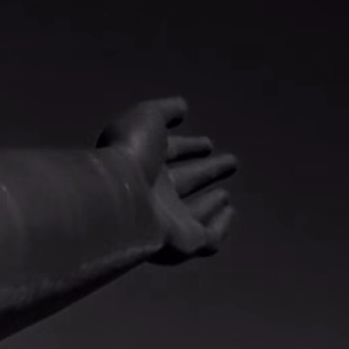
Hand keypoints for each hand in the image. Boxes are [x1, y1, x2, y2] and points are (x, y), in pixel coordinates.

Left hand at [96, 97, 238, 265]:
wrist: (118, 197)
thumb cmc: (129, 153)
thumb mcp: (147, 118)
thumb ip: (165, 111)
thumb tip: (183, 107)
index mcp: (142, 160)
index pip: (170, 152)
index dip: (189, 146)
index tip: (208, 143)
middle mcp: (153, 191)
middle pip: (184, 180)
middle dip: (207, 170)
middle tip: (231, 161)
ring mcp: (166, 218)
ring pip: (192, 212)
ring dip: (210, 202)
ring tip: (226, 194)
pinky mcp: (183, 241)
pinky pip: (206, 239)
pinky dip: (220, 228)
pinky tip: (230, 213)